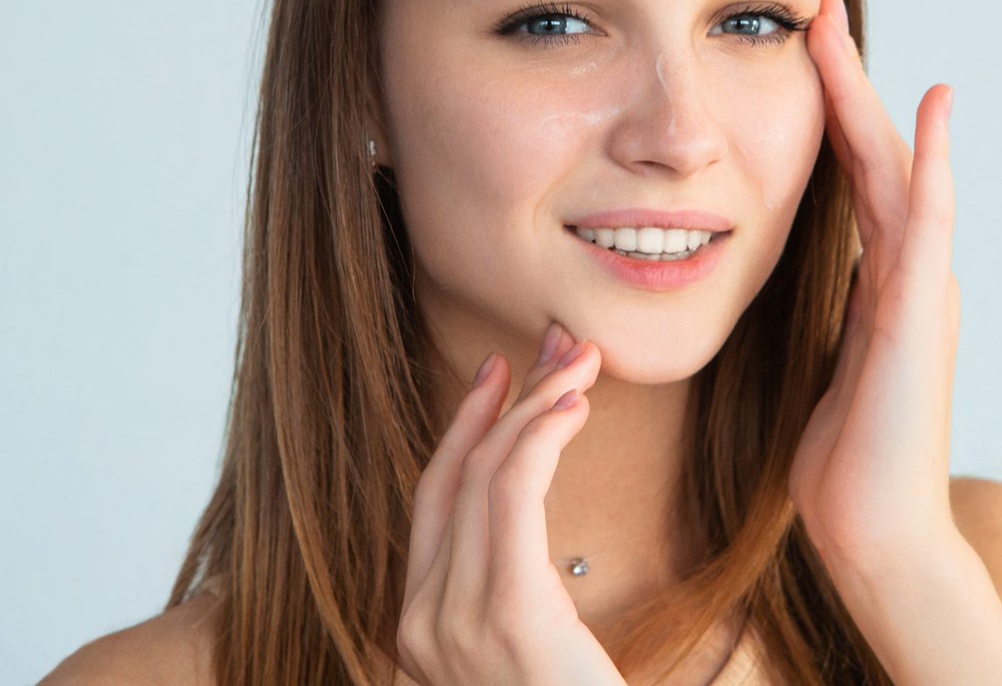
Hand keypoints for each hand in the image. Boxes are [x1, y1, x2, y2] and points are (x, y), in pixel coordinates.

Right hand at [398, 324, 624, 684]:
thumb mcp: (526, 659)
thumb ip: (510, 601)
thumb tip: (525, 538)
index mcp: (420, 628)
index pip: (434, 500)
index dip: (464, 427)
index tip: (501, 374)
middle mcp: (421, 622)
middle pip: (456, 476)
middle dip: (505, 400)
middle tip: (556, 348)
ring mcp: (453, 623)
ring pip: (487, 476)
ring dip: (536, 406)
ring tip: (581, 365)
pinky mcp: (506, 616)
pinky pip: (513, 498)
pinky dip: (540, 437)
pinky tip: (571, 408)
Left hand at [788, 0, 962, 582]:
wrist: (876, 533)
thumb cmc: (846, 460)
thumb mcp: (824, 365)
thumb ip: (825, 314)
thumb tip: (805, 278)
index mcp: (880, 282)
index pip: (854, 177)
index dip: (832, 111)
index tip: (803, 49)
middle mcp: (908, 275)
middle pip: (876, 156)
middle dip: (845, 81)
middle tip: (819, 7)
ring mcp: (921, 292)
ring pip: (898, 173)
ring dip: (869, 99)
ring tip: (841, 30)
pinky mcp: (920, 320)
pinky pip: (927, 227)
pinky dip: (934, 166)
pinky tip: (933, 113)